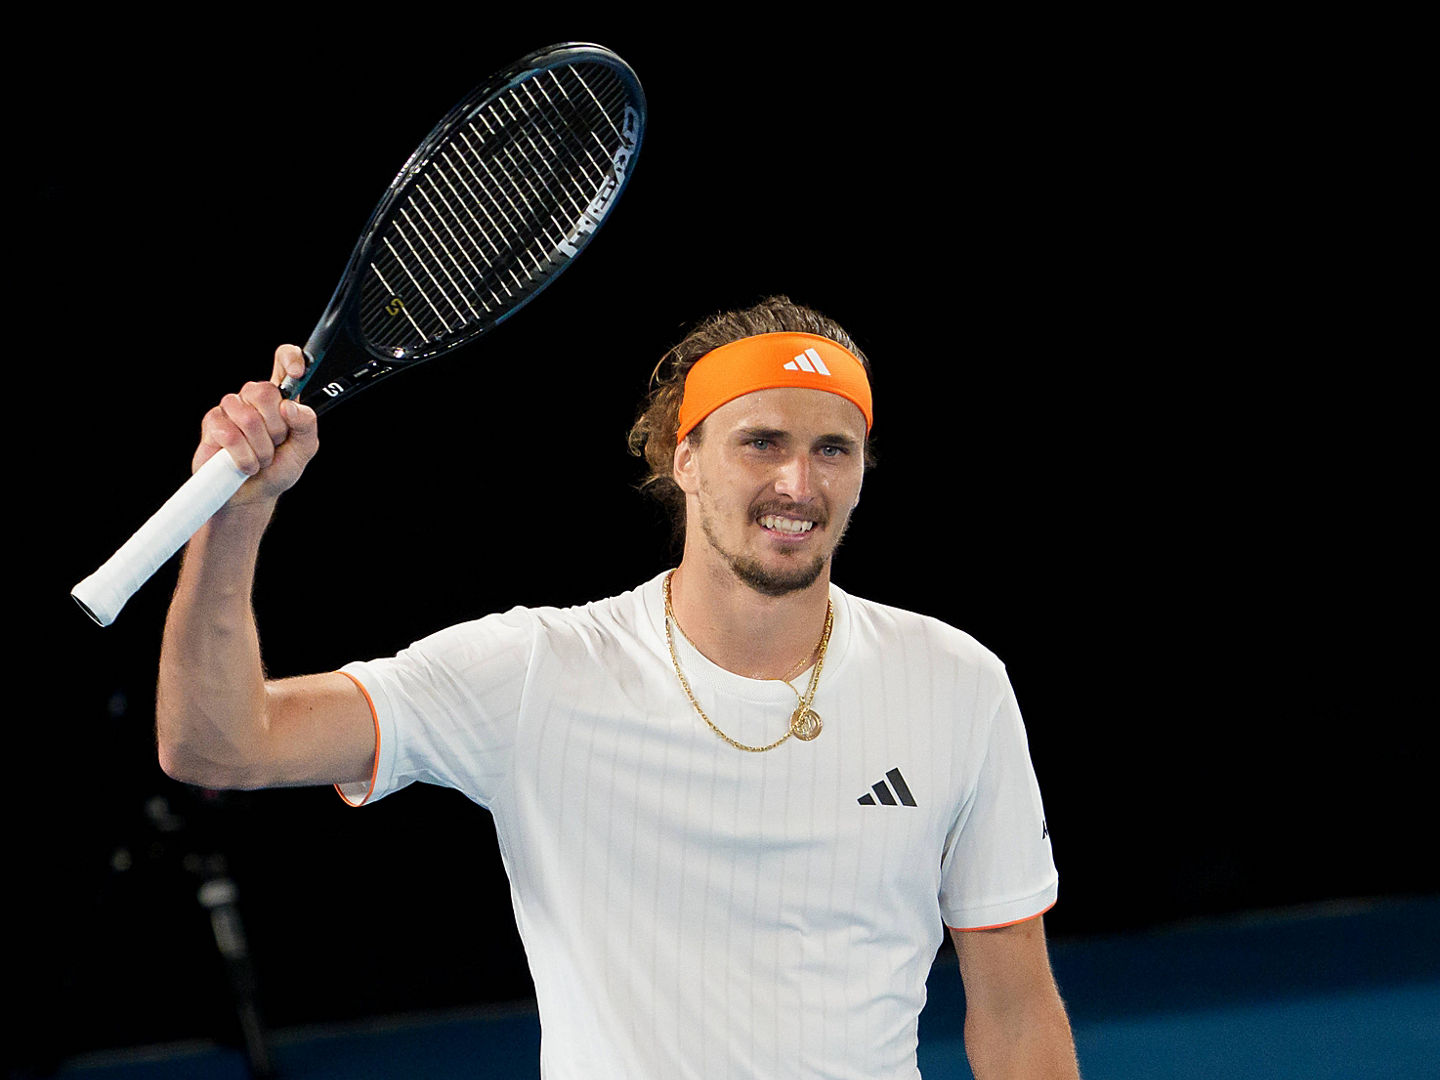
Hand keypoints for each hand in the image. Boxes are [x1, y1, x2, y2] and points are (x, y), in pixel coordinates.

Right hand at [193, 345, 318, 505]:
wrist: (252, 496)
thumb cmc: (277, 470)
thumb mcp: (303, 449)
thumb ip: (306, 425)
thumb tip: (290, 407)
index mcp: (280, 399)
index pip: (283, 361)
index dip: (291, 358)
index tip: (297, 373)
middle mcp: (254, 399)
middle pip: (265, 391)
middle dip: (276, 427)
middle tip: (275, 445)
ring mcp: (231, 409)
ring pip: (248, 417)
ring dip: (261, 447)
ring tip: (260, 458)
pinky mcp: (213, 424)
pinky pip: (230, 435)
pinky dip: (244, 457)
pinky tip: (245, 465)